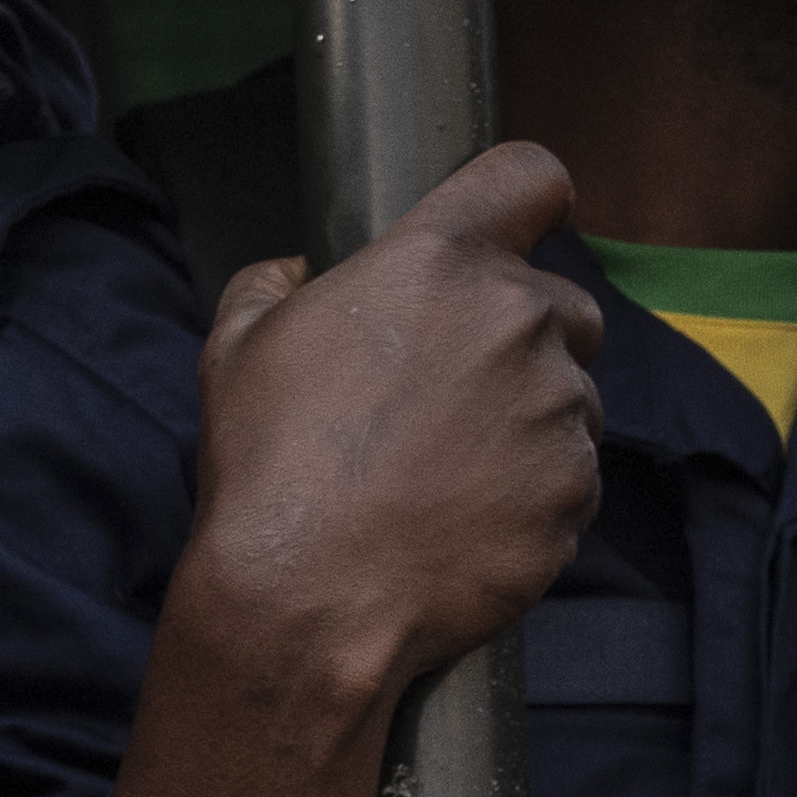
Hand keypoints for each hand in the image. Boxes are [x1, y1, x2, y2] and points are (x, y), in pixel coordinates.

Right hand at [100, 142, 605, 796]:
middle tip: (434, 411)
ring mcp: (552, 422)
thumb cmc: (244, 491)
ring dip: (519, 435)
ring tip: (427, 498)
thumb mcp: (224, 368)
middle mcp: (511, 330)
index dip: (523, 195)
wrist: (293, 619)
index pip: (528, 176)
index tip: (511, 221)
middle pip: (556, 304)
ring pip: (564, 401)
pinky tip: (451, 545)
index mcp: (424, 270)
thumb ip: (268, 308)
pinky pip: (564, 487)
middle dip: (511, 348)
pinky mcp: (572, 507)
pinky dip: (526, 508)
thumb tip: (291, 292)